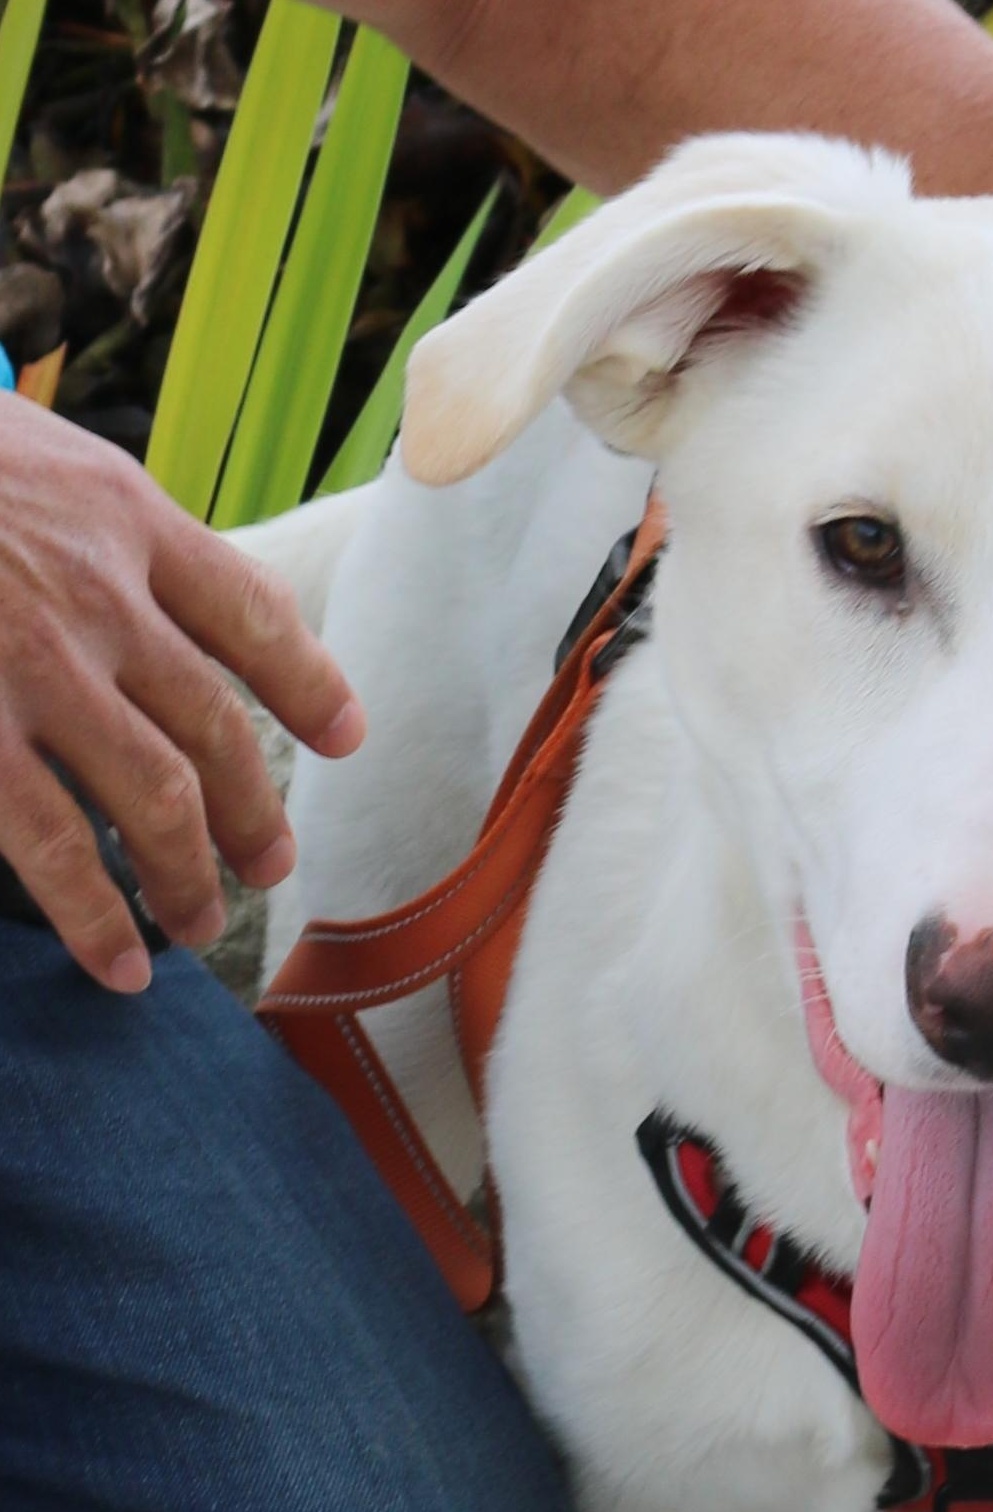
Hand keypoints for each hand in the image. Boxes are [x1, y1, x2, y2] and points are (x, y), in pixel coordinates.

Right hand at [0, 395, 363, 992]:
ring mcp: (28, 667)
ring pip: (155, 797)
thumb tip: (163, 594)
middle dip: (254, 810)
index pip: (253, 613)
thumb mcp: (27, 453)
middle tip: (270, 865)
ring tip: (202, 924)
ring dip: (191, 875)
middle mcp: (94, 594)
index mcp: (122, 515)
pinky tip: (122, 962)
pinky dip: (94, 915)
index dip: (310, 683)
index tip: (345, 737)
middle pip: (218, 726)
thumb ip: (98, 523)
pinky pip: (46, 843)